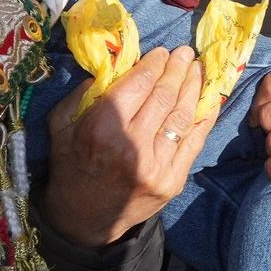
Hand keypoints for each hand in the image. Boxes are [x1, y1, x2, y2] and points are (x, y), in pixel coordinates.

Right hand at [40, 45, 213, 249]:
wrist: (84, 219)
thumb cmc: (72, 165)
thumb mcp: (62, 125)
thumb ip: (83, 93)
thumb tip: (116, 66)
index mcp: (103, 129)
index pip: (139, 84)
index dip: (154, 64)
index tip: (161, 51)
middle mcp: (133, 146)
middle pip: (164, 96)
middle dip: (177, 69)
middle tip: (185, 53)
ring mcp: (157, 166)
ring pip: (182, 115)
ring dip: (193, 87)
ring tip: (197, 68)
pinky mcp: (172, 181)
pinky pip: (194, 141)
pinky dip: (204, 117)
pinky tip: (209, 99)